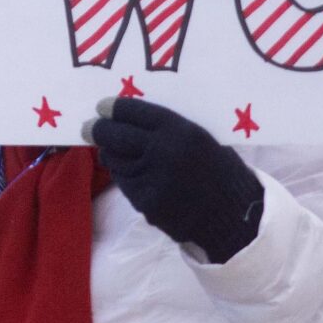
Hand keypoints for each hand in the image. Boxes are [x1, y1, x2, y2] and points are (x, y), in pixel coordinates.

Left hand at [84, 96, 263, 263]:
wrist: (234, 216)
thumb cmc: (219, 171)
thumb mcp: (200, 139)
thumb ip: (168, 129)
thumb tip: (128, 118)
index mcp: (180, 131)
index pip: (134, 112)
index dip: (113, 108)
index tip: (102, 106)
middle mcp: (162, 153)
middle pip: (115, 136)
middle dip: (97, 130)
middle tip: (88, 127)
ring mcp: (152, 179)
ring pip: (115, 161)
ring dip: (112, 154)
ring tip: (113, 150)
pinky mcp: (145, 202)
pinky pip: (124, 183)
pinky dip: (125, 176)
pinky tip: (135, 173)